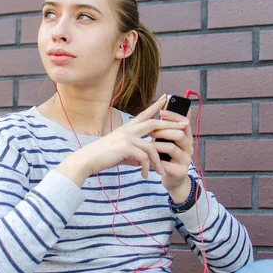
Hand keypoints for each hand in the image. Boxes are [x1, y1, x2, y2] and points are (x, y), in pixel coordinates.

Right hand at [55, 95, 182, 185]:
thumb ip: (134, 152)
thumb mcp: (121, 152)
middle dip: (171, 125)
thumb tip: (145, 159)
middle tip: (185, 126)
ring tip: (160, 172)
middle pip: (154, 123)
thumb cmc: (103, 156)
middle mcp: (128, 130)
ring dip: (158, 161)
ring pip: (151, 147)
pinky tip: (145, 175)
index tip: (166, 97)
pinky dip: (146, 168)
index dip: (156, 105)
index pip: (144, 113)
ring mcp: (127, 138)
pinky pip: (144, 158)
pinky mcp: (125, 148)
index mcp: (128, 128)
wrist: (88, 160)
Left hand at [152, 108, 193, 200]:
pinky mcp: (180, 171)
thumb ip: (167, 125)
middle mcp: (189, 147)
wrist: (173, 179)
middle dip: (163, 131)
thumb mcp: (168, 139)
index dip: (174, 116)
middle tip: (150, 131)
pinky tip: (147, 160)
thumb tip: (165, 102)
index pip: (184, 122)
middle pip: (180, 134)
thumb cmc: (167, 156)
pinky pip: (166, 164)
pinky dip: (155, 161)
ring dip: (157, 145)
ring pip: (172, 148)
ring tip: (148, 145)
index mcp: (186, 137)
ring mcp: (186, 160)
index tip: (161, 112)